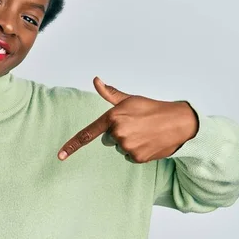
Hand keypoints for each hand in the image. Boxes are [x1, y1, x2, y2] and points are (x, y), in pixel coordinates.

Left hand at [57, 77, 198, 162]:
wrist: (179, 123)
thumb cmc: (152, 108)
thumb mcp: (130, 99)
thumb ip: (109, 94)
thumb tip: (95, 80)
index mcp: (113, 117)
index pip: (87, 134)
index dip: (72, 146)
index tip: (60, 156)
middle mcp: (117, 133)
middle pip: (107, 139)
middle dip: (118, 133)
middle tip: (135, 125)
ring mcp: (127, 147)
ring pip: (118, 147)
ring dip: (128, 142)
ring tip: (144, 132)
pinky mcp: (136, 158)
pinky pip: (129, 156)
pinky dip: (137, 150)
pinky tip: (147, 141)